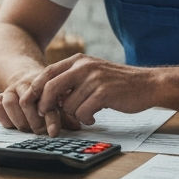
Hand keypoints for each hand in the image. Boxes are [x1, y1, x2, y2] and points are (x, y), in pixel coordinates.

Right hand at [0, 67, 82, 135]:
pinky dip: (4, 117)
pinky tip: (14, 124)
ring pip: (9, 103)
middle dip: (34, 121)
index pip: (48, 100)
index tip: (53, 133)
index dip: (51, 119)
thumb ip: (67, 113)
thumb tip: (76, 126)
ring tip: (27, 129)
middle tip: (40, 131)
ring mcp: (11, 89)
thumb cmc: (46, 93)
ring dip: (19, 120)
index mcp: (44, 83)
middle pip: (26, 102)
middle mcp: (26, 84)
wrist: (26, 76)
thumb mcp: (59, 99)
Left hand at [33, 54, 157, 134]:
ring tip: (87, 112)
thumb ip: (72, 80)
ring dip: (74, 114)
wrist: (147, 84)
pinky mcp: (104, 93)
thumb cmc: (118, 83)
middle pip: (52, 87)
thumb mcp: (92, 73)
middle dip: (46, 105)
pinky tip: (95, 115)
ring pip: (68, 104)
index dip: (35, 89)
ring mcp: (94, 79)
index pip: (47, 72)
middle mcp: (85, 66)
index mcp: (79, 60)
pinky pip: (83, 112)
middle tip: (48, 116)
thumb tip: (49, 96)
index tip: (31, 103)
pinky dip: (86, 118)